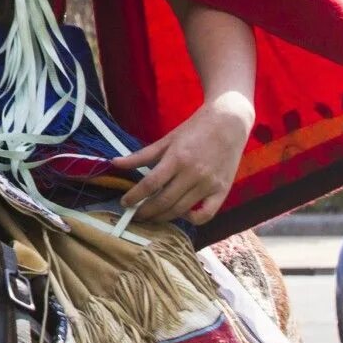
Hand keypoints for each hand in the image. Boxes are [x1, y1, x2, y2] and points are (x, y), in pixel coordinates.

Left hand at [111, 94, 251, 224]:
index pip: (150, 184)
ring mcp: (209, 184)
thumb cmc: (194, 129)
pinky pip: (207, 214)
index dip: (135, 196)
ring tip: (151, 218)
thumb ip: (141, 155)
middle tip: (135, 216)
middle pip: (165, 201)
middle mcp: (193, 174)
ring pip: (182, 209)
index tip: (124, 203)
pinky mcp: (223, 191)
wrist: (228, 123)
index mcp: (176, 158)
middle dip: (147, 212)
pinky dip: (193, 219)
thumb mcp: (166, 139)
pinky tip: (182, 215)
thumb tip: (115, 163)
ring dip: (164, 217)